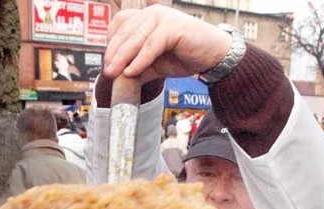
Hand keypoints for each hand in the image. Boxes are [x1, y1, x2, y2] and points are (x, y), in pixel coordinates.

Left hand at [103, 5, 231, 83]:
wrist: (214, 56)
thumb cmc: (188, 55)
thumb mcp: (157, 64)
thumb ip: (140, 68)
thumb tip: (122, 80)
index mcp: (148, 17)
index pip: (120, 24)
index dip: (111, 43)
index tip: (108, 62)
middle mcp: (153, 13)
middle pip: (125, 31)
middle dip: (114, 53)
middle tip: (108, 71)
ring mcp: (162, 18)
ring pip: (136, 38)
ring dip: (123, 57)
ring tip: (116, 73)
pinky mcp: (172, 27)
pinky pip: (150, 45)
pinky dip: (140, 60)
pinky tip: (132, 72)